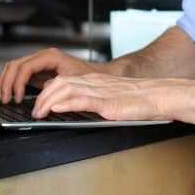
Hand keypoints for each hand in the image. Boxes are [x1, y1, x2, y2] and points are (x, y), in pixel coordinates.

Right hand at [0, 48, 100, 103]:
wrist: (97, 75)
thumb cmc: (88, 78)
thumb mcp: (73, 83)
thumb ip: (56, 88)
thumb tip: (40, 99)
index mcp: (50, 56)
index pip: (26, 66)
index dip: (18, 83)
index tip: (17, 98)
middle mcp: (42, 56)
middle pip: (15, 65)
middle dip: (7, 83)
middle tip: (6, 100)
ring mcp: (38, 62)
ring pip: (13, 67)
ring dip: (5, 82)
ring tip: (3, 97)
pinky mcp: (37, 70)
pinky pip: (18, 71)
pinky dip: (7, 79)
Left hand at [31, 73, 169, 121]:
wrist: (160, 96)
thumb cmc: (142, 100)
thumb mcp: (113, 98)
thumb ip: (97, 101)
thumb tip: (79, 110)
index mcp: (96, 82)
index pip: (64, 81)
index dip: (47, 90)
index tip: (39, 103)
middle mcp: (95, 83)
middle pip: (60, 83)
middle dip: (42, 97)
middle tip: (34, 111)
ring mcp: (101, 91)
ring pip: (66, 89)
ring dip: (48, 101)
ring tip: (39, 113)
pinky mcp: (108, 102)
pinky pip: (83, 100)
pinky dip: (66, 103)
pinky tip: (56, 108)